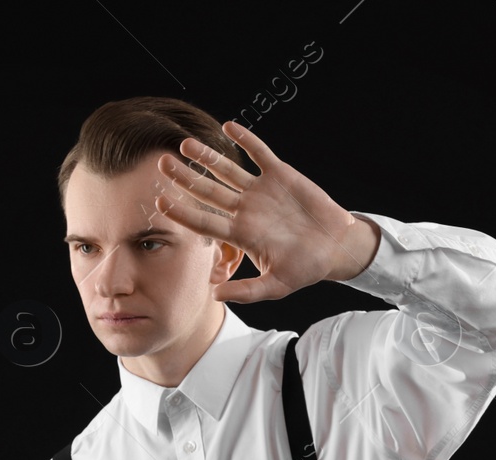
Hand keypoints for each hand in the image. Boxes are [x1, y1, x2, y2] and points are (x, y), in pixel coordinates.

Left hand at [155, 121, 380, 303]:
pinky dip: (246, 140)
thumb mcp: (275, 286)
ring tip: (186, 144)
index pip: (204, 221)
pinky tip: (229, 127)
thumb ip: (247, 292)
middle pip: (208, 191)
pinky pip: (259, 154)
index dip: (182, 212)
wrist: (335, 248)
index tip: (160, 201)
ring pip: (228, 170)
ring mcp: (260, 191)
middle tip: (162, 164)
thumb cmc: (305, 268)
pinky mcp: (280, 175)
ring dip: (207, 157)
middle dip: (185, 178)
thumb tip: (216, 296)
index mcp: (240, 233)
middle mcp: (245, 209)